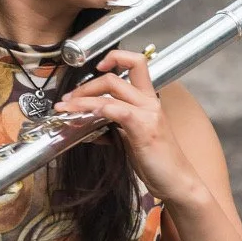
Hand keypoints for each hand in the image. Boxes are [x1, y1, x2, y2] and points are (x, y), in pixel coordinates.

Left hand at [54, 49, 207, 209]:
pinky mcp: (143, 128)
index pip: (136, 63)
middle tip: (68, 99)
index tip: (96, 67)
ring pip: (110, 90)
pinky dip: (93, 109)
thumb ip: (114, 128)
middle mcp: (149, 102)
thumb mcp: (133, 140)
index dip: (115, 58)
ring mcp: (148, 113)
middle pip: (114, 77)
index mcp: (149, 100)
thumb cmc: (158, 163)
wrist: (177, 182)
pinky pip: (114, 110)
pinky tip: (81, 117)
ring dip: (82, 97)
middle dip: (85, 86)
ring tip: (65, 107)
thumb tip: (89, 126)